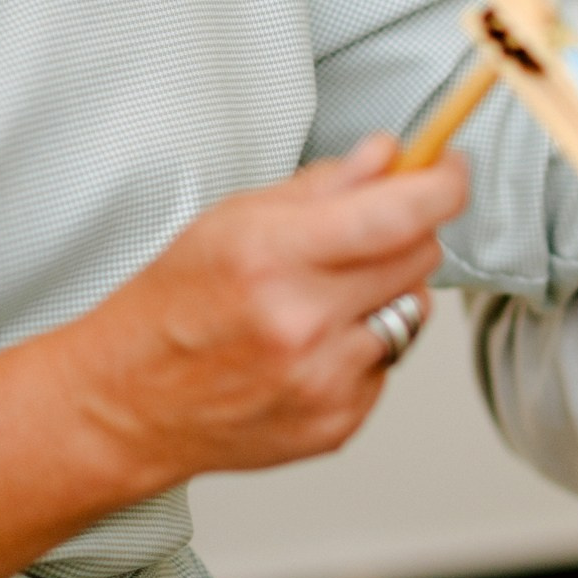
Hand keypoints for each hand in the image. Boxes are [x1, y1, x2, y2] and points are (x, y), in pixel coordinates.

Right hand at [0, 133, 469, 577]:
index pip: (399, 215)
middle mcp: (302, 322)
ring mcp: (322, 379)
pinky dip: (364, 348)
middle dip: (404, 234)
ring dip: (385, 295)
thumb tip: (391, 154)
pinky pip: (389, 364)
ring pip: (414, 310)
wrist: (126, 404)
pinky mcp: (336, 422)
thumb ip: (323, 186)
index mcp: (273, 256)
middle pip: (420, 256)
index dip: (443, 185)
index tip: (451, 168)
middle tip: (359, 239)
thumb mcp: (232, 220)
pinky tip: (310, 350)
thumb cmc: (174, 304)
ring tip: (321, 302)